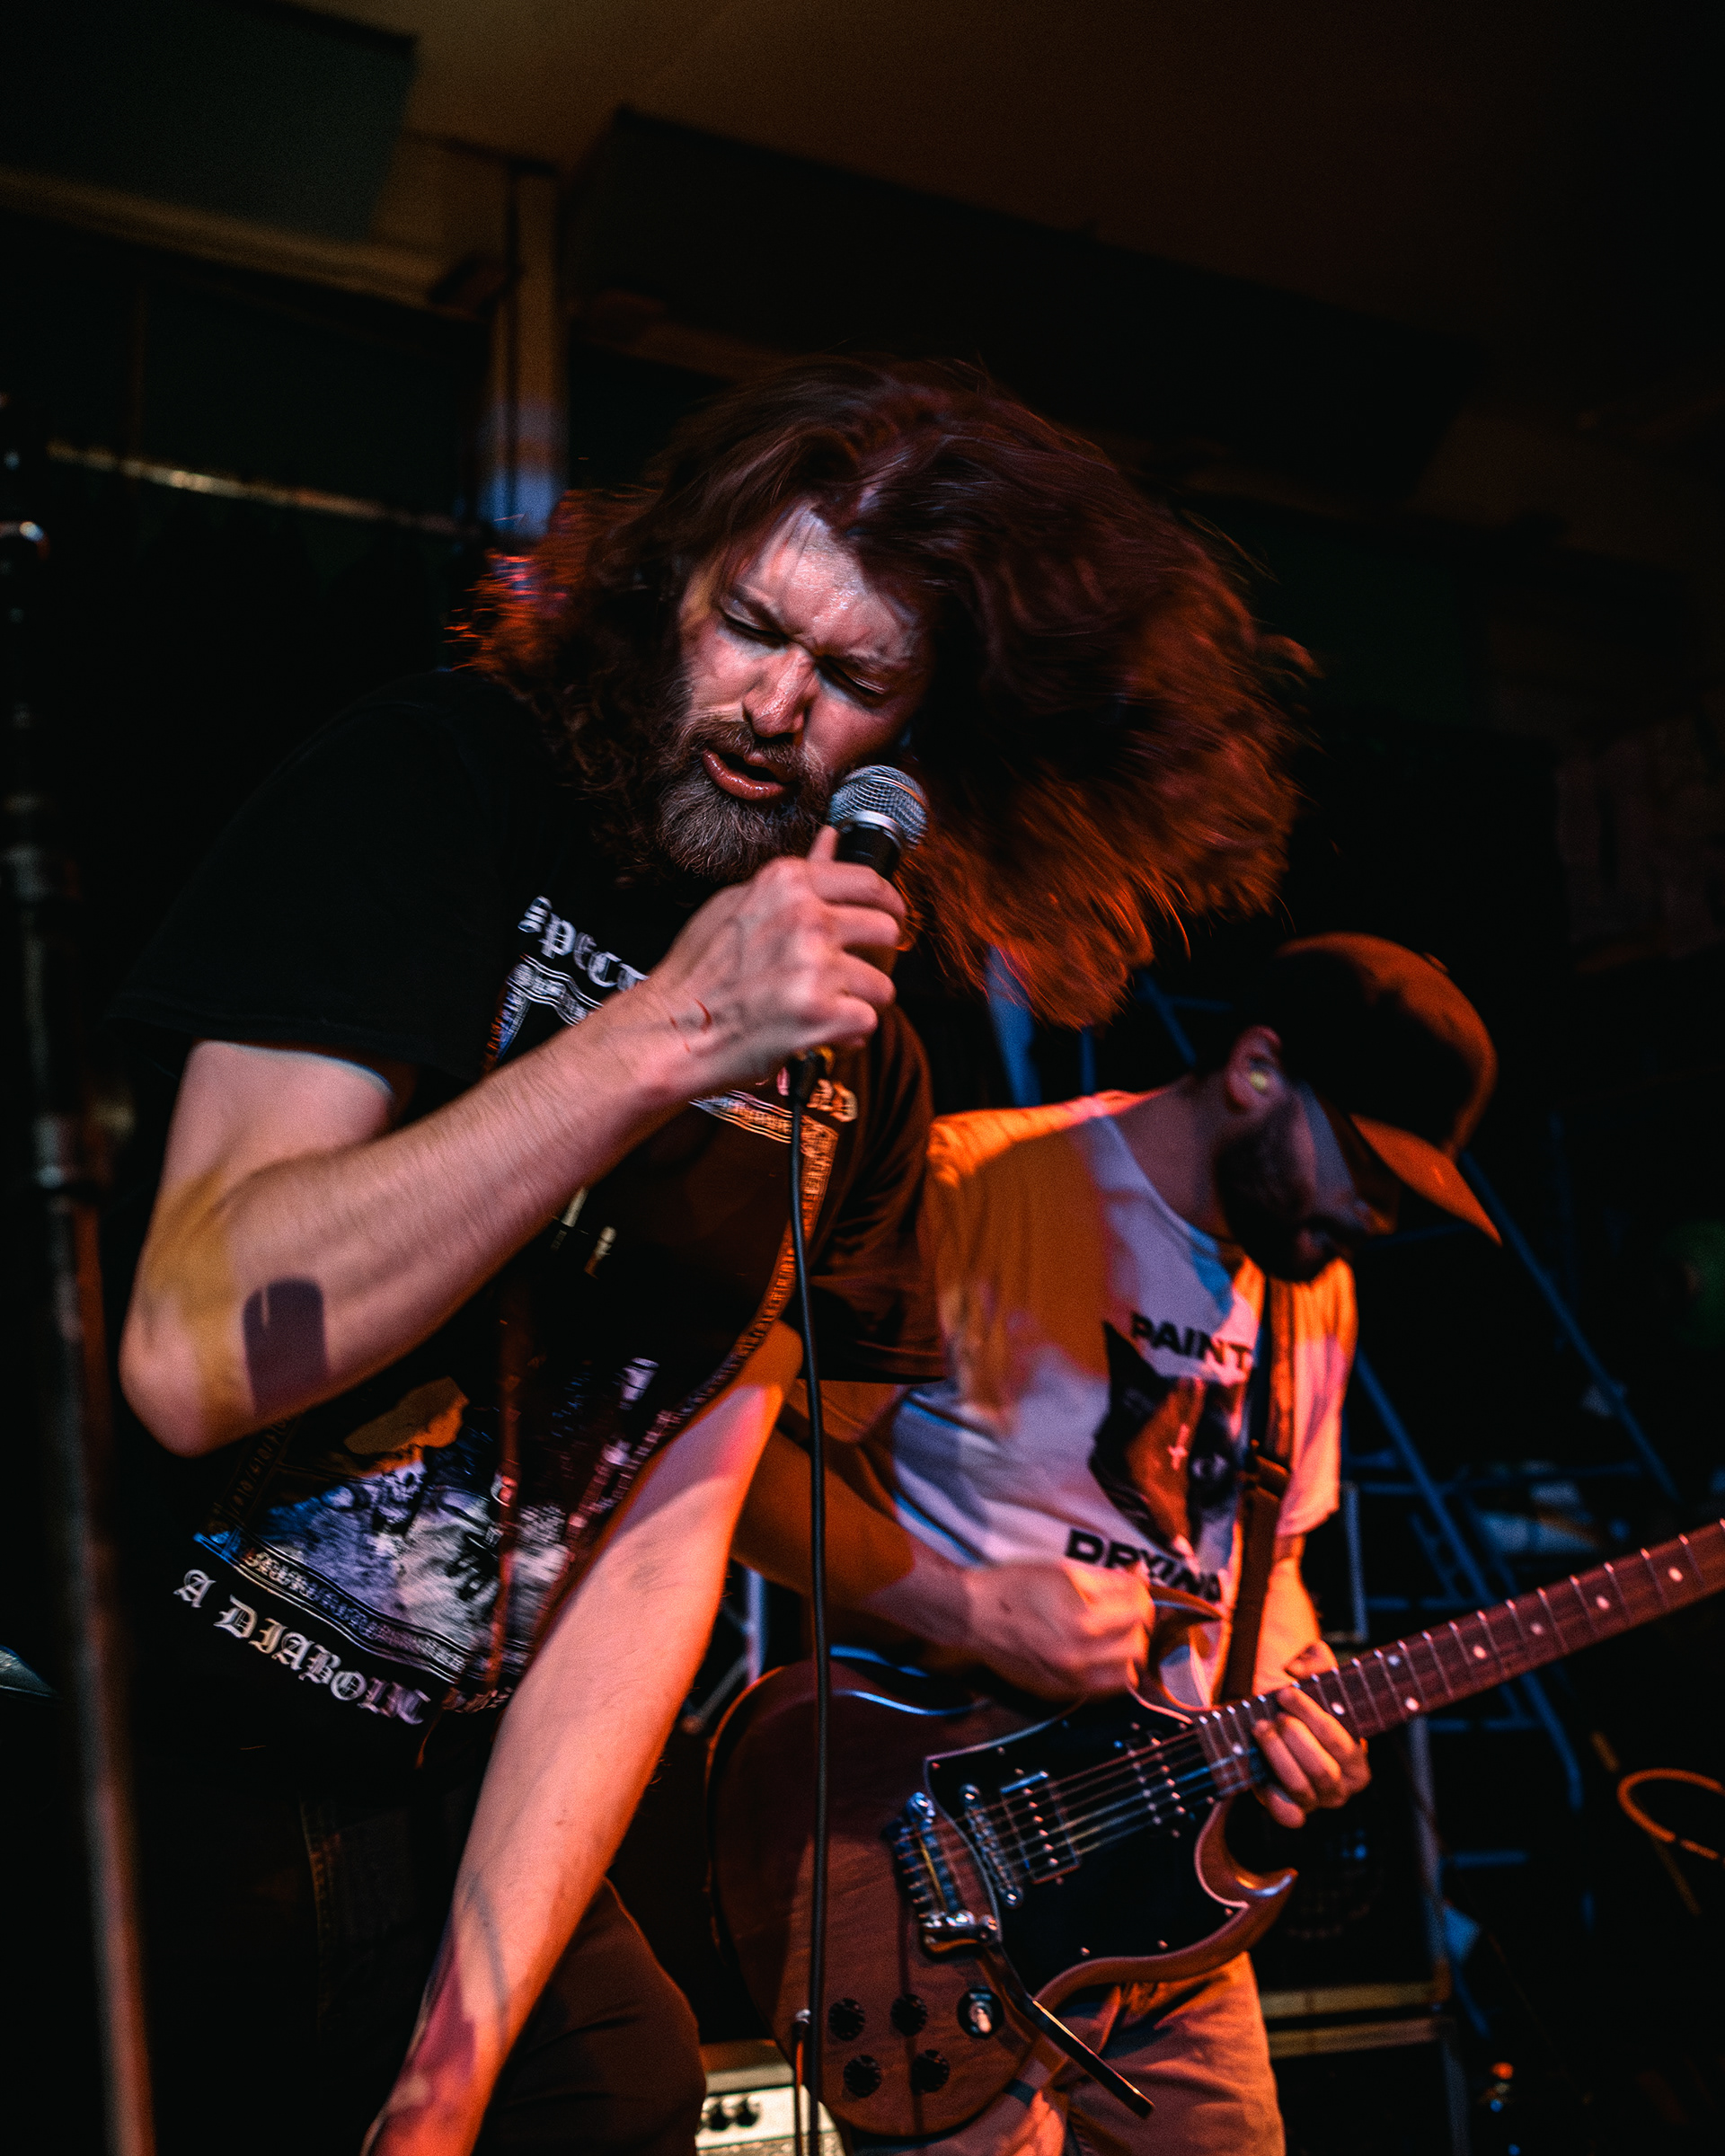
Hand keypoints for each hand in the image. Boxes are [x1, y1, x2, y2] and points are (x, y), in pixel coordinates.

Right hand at [625, 827, 904, 1096]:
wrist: (671, 1029)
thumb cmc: (698, 971)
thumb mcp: (738, 903)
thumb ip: (794, 876)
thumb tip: (831, 837)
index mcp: (787, 883)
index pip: (869, 882)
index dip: (889, 904)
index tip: (890, 918)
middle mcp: (805, 918)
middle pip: (886, 931)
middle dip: (875, 958)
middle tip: (850, 975)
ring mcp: (814, 966)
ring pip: (882, 985)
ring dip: (859, 1002)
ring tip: (823, 1008)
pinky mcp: (820, 1013)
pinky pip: (867, 1023)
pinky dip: (848, 1035)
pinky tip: (821, 1033)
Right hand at [957, 1560, 1153, 1699]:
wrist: (973, 1615)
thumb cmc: (1014, 1586)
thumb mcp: (1063, 1570)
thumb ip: (1107, 1578)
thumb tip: (1139, 1577)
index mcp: (1081, 1620)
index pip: (1139, 1610)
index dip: (1141, 1593)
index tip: (1133, 1586)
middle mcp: (1079, 1656)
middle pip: (1138, 1644)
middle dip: (1136, 1623)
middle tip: (1124, 1607)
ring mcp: (1069, 1679)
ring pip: (1126, 1674)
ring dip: (1127, 1651)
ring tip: (1113, 1632)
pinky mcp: (1059, 1691)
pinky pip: (1102, 1689)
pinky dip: (1108, 1671)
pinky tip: (1097, 1652)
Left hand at [1252, 1639, 1370, 1828]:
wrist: (1277, 1723)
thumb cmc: (1303, 1702)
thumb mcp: (1316, 1674)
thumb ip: (1315, 1661)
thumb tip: (1296, 1670)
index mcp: (1357, 1758)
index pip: (1340, 1741)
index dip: (1311, 1716)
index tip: (1286, 1693)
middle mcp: (1342, 1786)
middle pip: (1321, 1769)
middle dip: (1293, 1739)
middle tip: (1275, 1717)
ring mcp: (1316, 1801)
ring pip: (1300, 1788)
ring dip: (1277, 1756)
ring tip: (1261, 1729)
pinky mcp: (1292, 1811)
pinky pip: (1286, 1815)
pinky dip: (1271, 1795)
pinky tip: (1258, 1768)